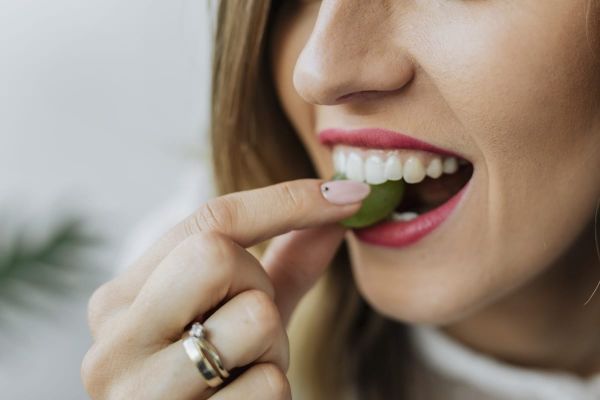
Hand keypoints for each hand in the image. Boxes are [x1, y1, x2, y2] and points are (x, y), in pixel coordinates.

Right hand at [81, 178, 368, 399]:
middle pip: (218, 254)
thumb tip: (338, 211)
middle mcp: (116, 339)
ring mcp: (139, 390)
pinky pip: (268, 384)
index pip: (208, 220)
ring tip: (244, 371)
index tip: (348, 194)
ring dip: (273, 346)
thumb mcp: (238, 318)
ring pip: (255, 317)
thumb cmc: (210, 382)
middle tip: (250, 324)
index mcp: (121, 299)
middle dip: (258, 283)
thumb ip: (282, 265)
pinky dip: (270, 391)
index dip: (287, 200)